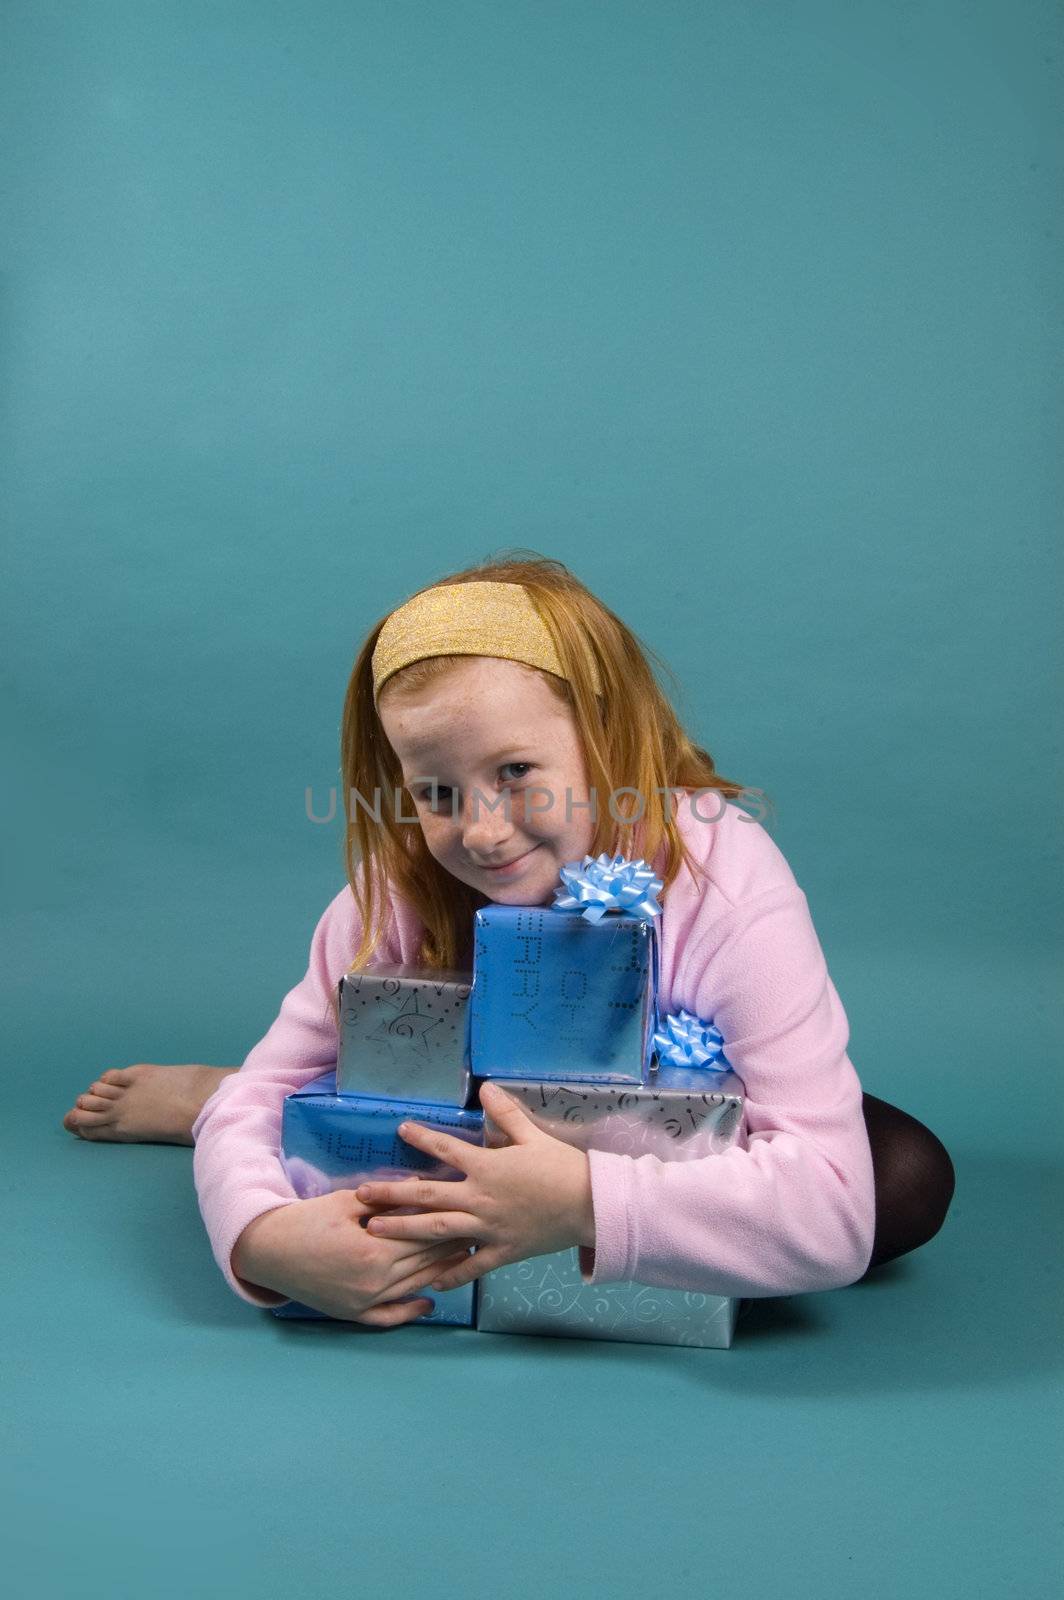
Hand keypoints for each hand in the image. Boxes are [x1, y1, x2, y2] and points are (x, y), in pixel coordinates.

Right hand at [231, 1190, 478, 1327]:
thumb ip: (385, 1200)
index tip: (470, 1213)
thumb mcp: (347, 1203)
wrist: (269, 1252)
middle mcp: (374, 1281)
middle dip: (452, 1246)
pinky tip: (430, 1303)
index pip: (423, 1235)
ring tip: (465, 1260)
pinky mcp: (354, 1314)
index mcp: (374, 1250)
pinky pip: (390, 1317)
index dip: (448, 1223)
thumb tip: (420, 1189)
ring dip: (441, 1274)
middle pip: (424, 1262)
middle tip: (478, 1232)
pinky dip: (411, 1311)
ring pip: (414, 1287)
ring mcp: (365, 1302)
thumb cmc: (307, 1221)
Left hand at [353, 1081, 594, 1291]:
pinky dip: (450, 1274)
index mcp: (488, 1167)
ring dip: (404, 1230)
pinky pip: (471, 1266)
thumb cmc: (562, 1168)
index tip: (400, 1130)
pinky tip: (429, 1281)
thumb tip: (486, 1087)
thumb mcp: (533, 1137)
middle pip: (427, 1196)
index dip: (422, 1138)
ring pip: (438, 1230)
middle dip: (391, 1194)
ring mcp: (488, 1227)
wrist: (590, 1204)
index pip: (446, 1150)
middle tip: (361, 1195)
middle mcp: (481, 1198)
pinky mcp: (502, 1251)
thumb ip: (506, 1114)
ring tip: (375, 1230)